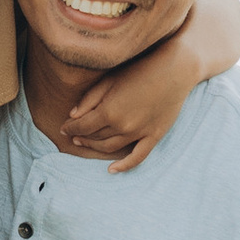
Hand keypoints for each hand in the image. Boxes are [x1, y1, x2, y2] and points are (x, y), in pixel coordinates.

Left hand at [63, 35, 200, 175]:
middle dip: (81, 136)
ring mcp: (139, 133)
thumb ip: (89, 99)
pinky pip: (137, 157)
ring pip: (110, 147)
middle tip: (73, 134)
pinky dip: (124, 166)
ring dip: (95, 147)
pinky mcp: (154, 136)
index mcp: (108, 110)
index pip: (82, 125)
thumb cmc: (140, 69)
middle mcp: (122, 126)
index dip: (70, 127)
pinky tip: (112, 170)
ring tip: (85, 143)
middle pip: (95, 137)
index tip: (63, 127)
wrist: (175, 70)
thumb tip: (73, 116)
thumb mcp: (110, 80)